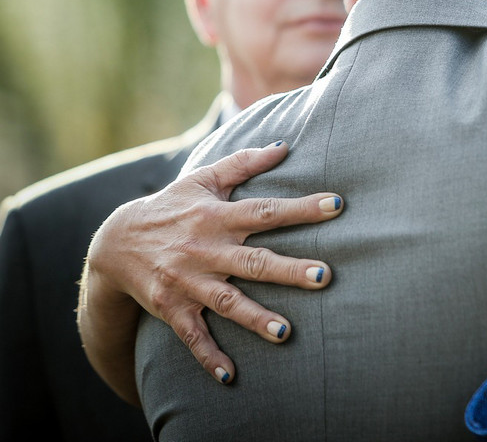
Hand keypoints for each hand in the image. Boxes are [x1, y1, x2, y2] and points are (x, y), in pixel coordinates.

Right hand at [78, 142, 343, 401]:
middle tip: (324, 276)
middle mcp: (205, 249)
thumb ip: (244, 163)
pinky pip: (192, 337)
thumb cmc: (172, 207)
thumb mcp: (202, 179)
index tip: (337, 206)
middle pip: (253, 261)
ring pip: (227, 302)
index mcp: (217, 216)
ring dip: (255, 318)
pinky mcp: (172, 308)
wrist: (114, 243)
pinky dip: (209, 357)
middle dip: (288, 270)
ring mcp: (188, 281)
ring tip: (286, 333)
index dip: (301, 208)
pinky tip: (230, 377)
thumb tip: (284, 145)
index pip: (266, 211)